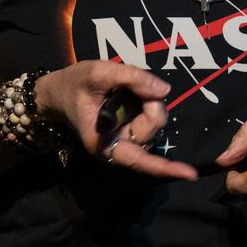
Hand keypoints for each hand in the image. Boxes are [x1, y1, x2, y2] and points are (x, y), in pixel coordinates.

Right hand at [34, 61, 197, 180]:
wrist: (57, 93)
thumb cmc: (74, 85)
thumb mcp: (98, 72)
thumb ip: (130, 77)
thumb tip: (164, 90)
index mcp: (105, 144)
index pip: (139, 161)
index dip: (165, 167)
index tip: (189, 173)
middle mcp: (118, 147)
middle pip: (152, 130)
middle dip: (150, 104)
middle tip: (134, 83)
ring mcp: (126, 138)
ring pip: (154, 123)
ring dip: (149, 102)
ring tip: (126, 86)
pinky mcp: (131, 129)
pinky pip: (150, 118)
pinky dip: (149, 103)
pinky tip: (142, 93)